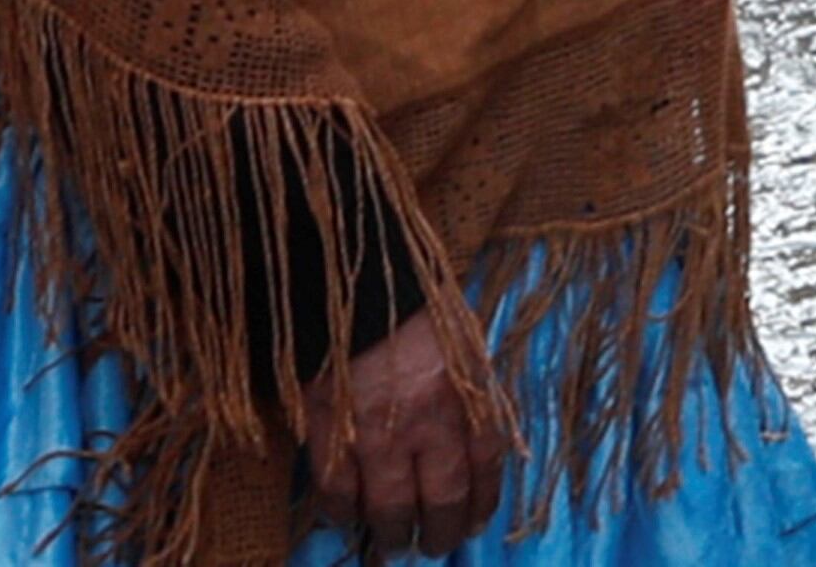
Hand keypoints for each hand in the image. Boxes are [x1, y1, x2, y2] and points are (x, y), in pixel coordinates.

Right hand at [305, 309, 499, 556]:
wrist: (349, 275)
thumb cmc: (412, 302)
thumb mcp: (461, 339)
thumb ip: (469, 391)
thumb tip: (474, 439)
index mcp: (468, 391)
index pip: (486, 466)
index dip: (482, 502)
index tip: (475, 521)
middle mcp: (429, 420)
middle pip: (443, 500)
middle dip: (442, 532)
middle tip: (435, 544)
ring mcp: (377, 430)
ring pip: (390, 508)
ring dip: (394, 533)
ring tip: (394, 540)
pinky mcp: (330, 430)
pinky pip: (337, 492)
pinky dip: (342, 512)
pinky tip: (347, 517)